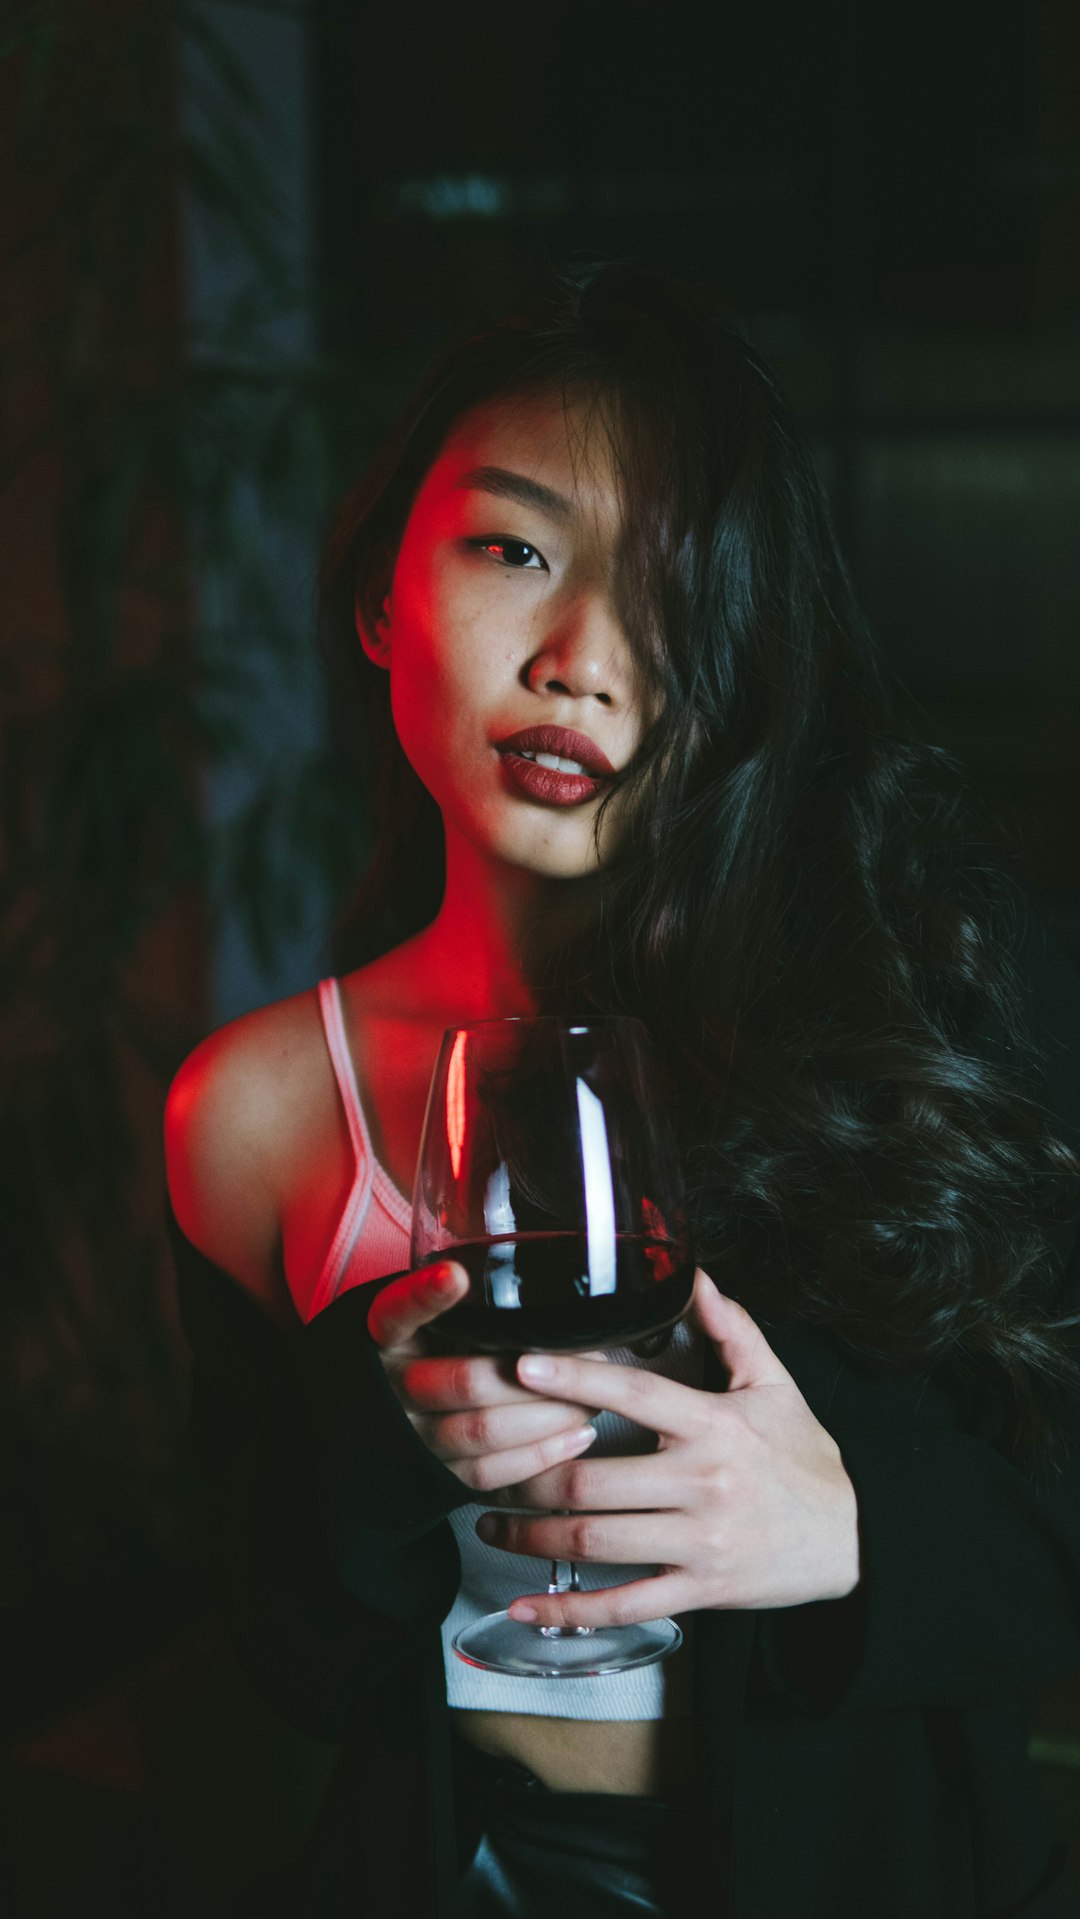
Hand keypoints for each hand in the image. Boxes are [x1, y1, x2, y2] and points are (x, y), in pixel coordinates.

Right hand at [366, 1262, 600, 1497]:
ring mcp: (411, 1436)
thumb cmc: (425, 1352)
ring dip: (548, 1417)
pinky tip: (575, 1437)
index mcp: (384, 1336)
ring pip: (483, 1430)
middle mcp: (392, 1386)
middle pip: (466, 1381)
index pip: (398, 1311)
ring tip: (591, 1401)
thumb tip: (542, 1278)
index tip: (457, 1276)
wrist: (380, 1421)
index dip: (426, 1296)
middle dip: (538, 1375)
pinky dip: (539, 1456)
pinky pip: (487, 1473)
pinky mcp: (435, 1475)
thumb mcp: (427, 1318)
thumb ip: (465, 1303)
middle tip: (589, 1360)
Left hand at [474, 1269, 860, 1626]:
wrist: (855, 1538)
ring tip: (489, 1521)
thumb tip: (696, 1275)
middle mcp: (703, 1484)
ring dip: (530, 1535)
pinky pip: (625, 1604)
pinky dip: (569, 1607)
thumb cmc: (805, 1458)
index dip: (575, 1380)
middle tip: (488, 1462)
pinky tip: (525, 1601)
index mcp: (714, 1425)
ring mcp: (699, 1542)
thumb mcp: (776, 1385)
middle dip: (529, 1475)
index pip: (635, 1395)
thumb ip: (732, 1329)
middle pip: (594, 1481)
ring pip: (596, 1542)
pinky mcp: (700, 1590)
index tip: (524, 1366)